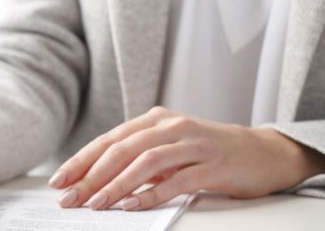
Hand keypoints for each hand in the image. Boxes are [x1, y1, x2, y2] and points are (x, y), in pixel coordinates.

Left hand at [48, 106, 324, 210]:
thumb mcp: (170, 147)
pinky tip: (133, 206)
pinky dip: (151, 194)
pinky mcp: (213, 164)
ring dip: (117, 185)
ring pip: (146, 162)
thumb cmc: (210, 152)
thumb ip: (139, 157)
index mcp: (155, 119)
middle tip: (70, 198)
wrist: (265, 152)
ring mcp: (193, 144)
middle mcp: (171, 126)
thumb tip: (96, 181)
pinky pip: (177, 180)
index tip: (59, 181)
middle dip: (91, 175)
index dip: (81, 160)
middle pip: (122, 149)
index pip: (110, 140)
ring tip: (96, 204)